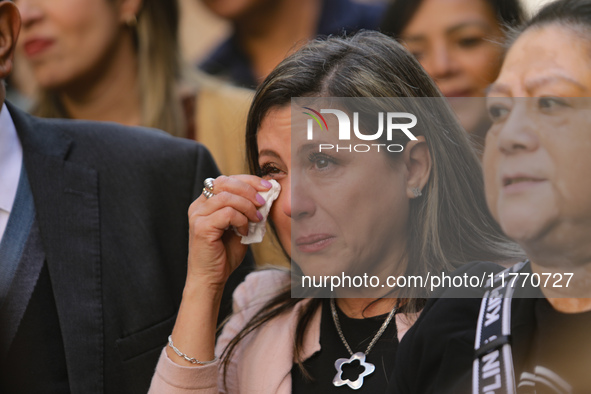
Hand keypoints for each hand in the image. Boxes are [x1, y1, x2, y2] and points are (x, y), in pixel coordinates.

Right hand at [186, 175, 272, 289]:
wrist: (211, 278)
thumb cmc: (224, 254)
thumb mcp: (240, 226)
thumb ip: (247, 210)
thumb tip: (266, 196)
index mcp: (206, 202)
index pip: (227, 180)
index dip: (249, 180)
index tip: (267, 187)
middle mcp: (198, 205)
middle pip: (225, 182)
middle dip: (249, 189)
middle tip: (263, 202)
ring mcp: (198, 215)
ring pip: (227, 197)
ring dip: (247, 207)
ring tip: (256, 219)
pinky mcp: (201, 227)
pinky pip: (227, 213)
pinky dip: (241, 220)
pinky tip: (244, 232)